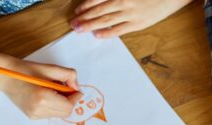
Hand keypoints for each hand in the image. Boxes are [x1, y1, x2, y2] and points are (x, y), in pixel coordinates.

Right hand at [0, 39, 81, 119]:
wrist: (5, 77)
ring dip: (61, 104)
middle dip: (69, 101)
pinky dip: (53, 106)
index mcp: (42, 98)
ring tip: (53, 91)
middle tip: (66, 89)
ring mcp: (34, 115)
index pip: (68, 106)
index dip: (75, 98)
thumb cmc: (25, 70)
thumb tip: (77, 87)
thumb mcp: (49, 68)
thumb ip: (68, 75)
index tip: (76, 90)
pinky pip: (50, 114)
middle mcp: (38, 110)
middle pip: (65, 112)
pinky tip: (46, 96)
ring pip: (59, 114)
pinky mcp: (32, 116)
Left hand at [71, 0, 193, 38]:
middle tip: (73, 24)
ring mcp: (130, 13)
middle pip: (97, 11)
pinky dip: (107, 33)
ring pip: (105, 21)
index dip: (85, 5)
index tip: (77, 11)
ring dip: (90, 26)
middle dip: (84, 18)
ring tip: (80, 29)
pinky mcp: (138, 24)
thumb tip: (101, 2)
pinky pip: (119, 30)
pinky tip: (97, 35)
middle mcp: (122, 1)